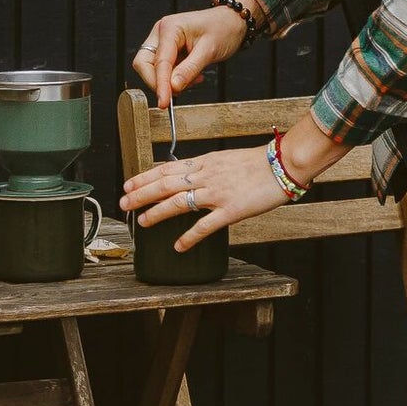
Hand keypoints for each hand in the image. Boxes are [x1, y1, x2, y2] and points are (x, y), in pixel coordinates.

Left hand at [118, 114, 343, 251]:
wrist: (283, 164)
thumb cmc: (258, 163)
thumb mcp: (225, 159)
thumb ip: (206, 168)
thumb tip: (187, 175)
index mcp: (204, 163)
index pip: (166, 168)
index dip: (144, 177)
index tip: (128, 184)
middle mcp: (206, 175)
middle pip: (165, 184)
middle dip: (141, 194)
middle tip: (123, 204)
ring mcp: (217, 193)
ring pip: (179, 202)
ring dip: (157, 212)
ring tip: (142, 222)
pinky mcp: (231, 210)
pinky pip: (205, 225)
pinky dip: (189, 236)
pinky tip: (178, 246)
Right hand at [133, 5, 248, 107]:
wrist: (232, 22)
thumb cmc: (223, 29)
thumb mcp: (209, 50)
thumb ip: (190, 69)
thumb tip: (173, 87)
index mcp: (169, 28)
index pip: (159, 61)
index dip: (160, 84)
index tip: (163, 103)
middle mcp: (161, 33)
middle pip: (144, 64)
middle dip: (159, 82)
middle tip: (178, 93)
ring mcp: (163, 42)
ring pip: (153, 69)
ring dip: (170, 81)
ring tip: (196, 78)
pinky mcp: (168, 51)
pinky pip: (164, 70)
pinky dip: (176, 78)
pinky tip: (195, 76)